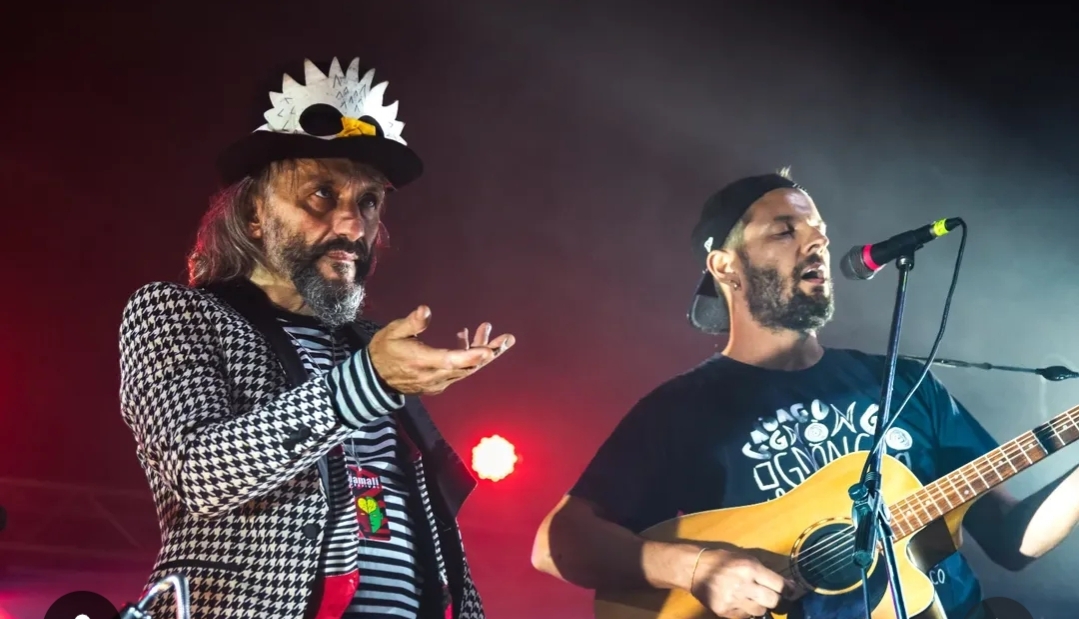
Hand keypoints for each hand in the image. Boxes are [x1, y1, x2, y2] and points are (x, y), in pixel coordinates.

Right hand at [368, 306, 515, 395]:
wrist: (373, 378)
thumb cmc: (383, 351)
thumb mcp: (392, 332)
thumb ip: (411, 323)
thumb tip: (426, 309)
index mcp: (423, 362)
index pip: (452, 361)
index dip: (472, 356)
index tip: (490, 350)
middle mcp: (435, 376)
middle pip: (468, 367)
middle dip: (489, 352)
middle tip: (507, 339)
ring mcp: (438, 382)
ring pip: (466, 369)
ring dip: (481, 352)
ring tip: (488, 329)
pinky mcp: (438, 383)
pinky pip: (459, 371)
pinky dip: (468, 357)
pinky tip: (466, 337)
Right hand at [689, 548, 797, 618]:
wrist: (695, 569)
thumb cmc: (723, 560)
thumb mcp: (745, 558)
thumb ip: (766, 572)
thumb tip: (789, 585)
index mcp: (750, 568)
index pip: (779, 585)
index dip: (788, 590)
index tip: (790, 591)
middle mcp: (743, 585)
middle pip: (773, 601)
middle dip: (775, 600)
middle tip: (772, 597)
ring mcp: (734, 600)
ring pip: (760, 611)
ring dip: (760, 606)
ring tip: (752, 598)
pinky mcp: (725, 611)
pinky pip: (745, 616)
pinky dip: (746, 610)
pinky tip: (739, 602)